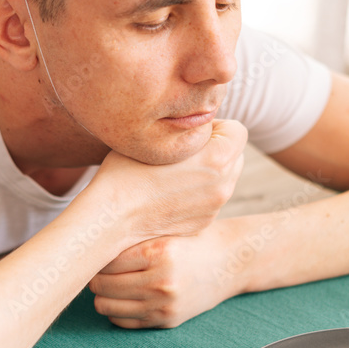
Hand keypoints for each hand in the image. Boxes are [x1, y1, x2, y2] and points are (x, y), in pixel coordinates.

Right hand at [88, 120, 245, 243]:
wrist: (111, 217)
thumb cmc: (126, 170)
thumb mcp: (158, 135)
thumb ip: (187, 127)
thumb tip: (201, 124)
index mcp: (218, 158)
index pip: (237, 130)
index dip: (214, 125)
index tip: (188, 131)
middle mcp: (223, 186)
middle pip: (234, 155)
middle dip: (215, 148)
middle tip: (182, 149)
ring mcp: (214, 208)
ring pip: (224, 178)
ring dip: (208, 170)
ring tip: (173, 171)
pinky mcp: (203, 223)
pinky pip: (209, 198)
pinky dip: (197, 192)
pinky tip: (168, 192)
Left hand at [88, 222, 243, 328]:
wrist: (230, 262)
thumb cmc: (193, 240)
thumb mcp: (165, 229)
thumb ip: (131, 236)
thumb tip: (86, 244)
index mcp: (159, 252)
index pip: (105, 260)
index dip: (96, 255)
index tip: (94, 250)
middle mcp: (161, 281)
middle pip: (102, 284)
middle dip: (94, 275)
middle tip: (96, 267)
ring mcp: (163, 305)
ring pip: (106, 306)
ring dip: (101, 295)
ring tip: (107, 282)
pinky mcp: (165, 320)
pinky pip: (122, 321)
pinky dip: (116, 310)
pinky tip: (122, 296)